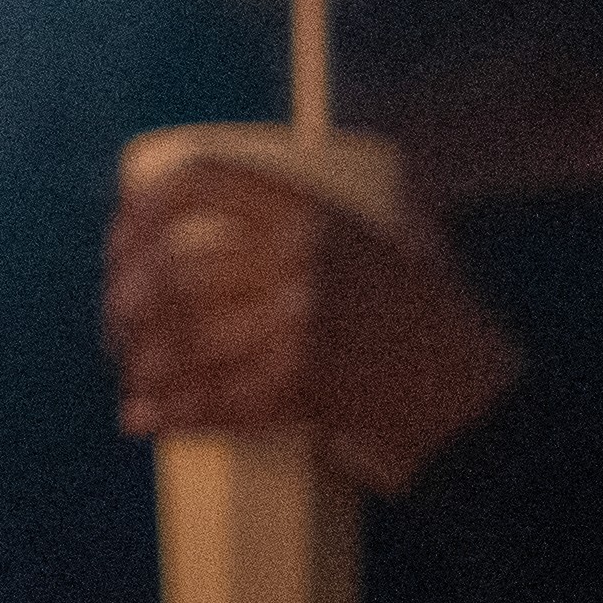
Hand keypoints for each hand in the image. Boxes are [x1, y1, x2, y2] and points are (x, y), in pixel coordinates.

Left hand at [106, 160, 523, 496]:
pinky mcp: (303, 390)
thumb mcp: (402, 244)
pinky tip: (145, 419)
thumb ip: (347, 209)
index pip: (201, 182)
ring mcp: (301, 325)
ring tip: (134, 380)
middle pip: (174, 270)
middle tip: (118, 332)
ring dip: (142, 366)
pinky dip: (170, 414)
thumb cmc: (440, 332)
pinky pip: (213, 399)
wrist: (484, 414)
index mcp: (317, 214)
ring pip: (183, 340)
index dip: (141, 210)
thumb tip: (271, 183)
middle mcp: (303, 260)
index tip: (118, 242)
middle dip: (127, 307)